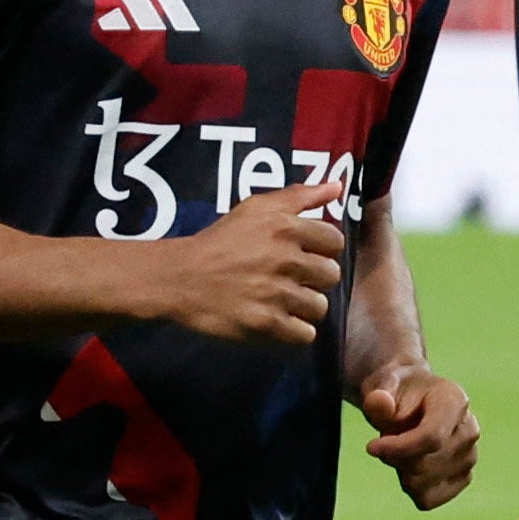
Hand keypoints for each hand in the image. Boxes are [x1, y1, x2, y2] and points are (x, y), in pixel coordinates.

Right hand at [148, 180, 347, 345]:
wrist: (180, 277)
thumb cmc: (220, 240)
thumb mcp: (255, 208)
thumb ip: (299, 195)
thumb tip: (338, 186)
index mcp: (286, 228)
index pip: (335, 241)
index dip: (323, 248)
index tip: (305, 254)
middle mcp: (286, 260)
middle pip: (331, 275)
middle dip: (315, 278)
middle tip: (292, 278)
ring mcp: (277, 294)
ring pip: (319, 306)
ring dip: (305, 306)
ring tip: (284, 301)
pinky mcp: (266, 324)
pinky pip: (304, 333)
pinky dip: (295, 330)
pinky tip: (279, 320)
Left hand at [356, 357, 477, 507]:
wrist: (411, 400)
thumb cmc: (396, 392)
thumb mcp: (382, 384)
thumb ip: (378, 394)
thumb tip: (378, 403)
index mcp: (454, 401)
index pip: (431, 437)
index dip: (397, 449)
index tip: (370, 447)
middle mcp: (468, 430)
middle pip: (423, 465)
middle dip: (393, 458)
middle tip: (385, 441)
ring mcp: (470, 456)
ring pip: (422, 485)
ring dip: (400, 471)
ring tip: (401, 449)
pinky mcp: (463, 477)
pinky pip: (428, 499)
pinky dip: (410, 488)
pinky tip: (408, 467)